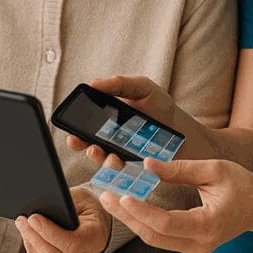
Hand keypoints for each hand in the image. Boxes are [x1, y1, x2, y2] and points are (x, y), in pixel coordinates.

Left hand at [15, 187, 112, 252]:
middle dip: (34, 237)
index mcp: (96, 237)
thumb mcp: (81, 198)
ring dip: (31, 245)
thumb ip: (65, 203)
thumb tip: (41, 206)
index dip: (49, 232)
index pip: (71, 243)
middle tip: (23, 220)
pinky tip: (29, 238)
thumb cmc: (88, 208)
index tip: (33, 218)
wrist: (96, 221)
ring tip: (23, 227)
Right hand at [65, 75, 179, 163]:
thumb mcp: (141, 87)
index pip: (85, 119)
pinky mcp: (129, 166)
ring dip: (96, 155)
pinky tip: (117, 161)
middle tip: (76, 141)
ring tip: (99, 151)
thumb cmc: (160, 106)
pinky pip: (116, 170)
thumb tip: (94, 82)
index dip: (74, 122)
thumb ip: (119, 84)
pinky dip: (113, 167)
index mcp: (108, 114)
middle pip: (86, 140)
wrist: (181, 130)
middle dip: (78, 142)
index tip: (70, 125)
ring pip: (99, 156)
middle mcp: (108, 135)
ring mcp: (118, 152)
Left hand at [98, 158, 252, 252]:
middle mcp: (200, 244)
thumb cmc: (242, 186)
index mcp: (208, 225)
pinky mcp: (190, 247)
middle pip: (154, 235)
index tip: (123, 196)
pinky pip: (161, 238)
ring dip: (131, 219)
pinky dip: (143, 222)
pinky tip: (130, 208)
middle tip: (105, 196)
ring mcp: (195, 249)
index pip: (166, 223)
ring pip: (154, 239)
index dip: (141, 211)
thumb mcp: (214, 169)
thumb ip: (180, 169)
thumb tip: (148, 165)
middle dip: (126, 216)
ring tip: (111, 200)